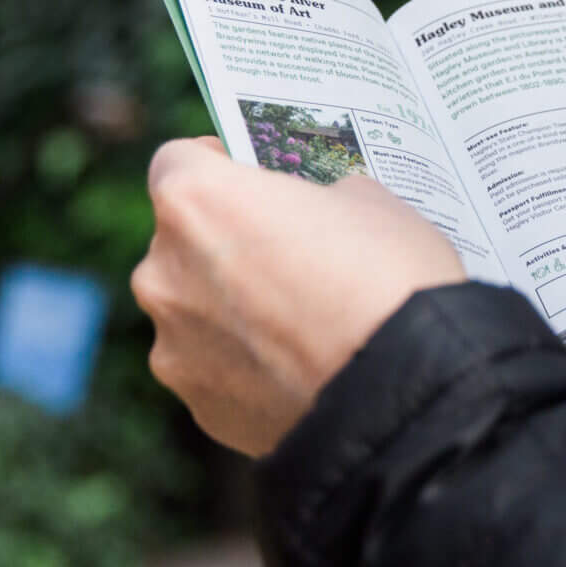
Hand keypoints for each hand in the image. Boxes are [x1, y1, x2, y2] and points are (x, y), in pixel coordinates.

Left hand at [132, 139, 467, 454]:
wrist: (403, 391)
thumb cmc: (387, 277)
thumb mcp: (367, 201)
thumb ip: (314, 200)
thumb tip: (312, 215)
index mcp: (194, 199)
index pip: (179, 161)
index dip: (218, 165)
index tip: (250, 178)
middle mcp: (161, 270)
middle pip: (181, 244)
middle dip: (226, 245)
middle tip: (287, 258)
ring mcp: (173, 344)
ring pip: (194, 313)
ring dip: (230, 312)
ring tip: (298, 327)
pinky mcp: (197, 405)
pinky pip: (215, 372)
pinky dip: (246, 369)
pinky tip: (299, 373)